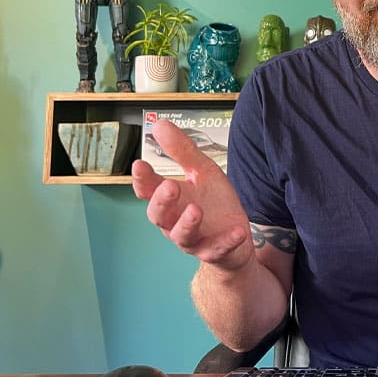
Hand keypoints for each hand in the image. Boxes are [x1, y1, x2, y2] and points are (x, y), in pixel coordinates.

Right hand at [131, 119, 253, 271]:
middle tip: (170, 186)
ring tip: (196, 210)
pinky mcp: (214, 252)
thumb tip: (159, 124)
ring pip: (183, 236)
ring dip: (188, 223)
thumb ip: (182, 151)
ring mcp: (194, 240)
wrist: (235, 238)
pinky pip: (218, 249)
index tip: (140, 165)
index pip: (148, 190)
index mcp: (170, 200)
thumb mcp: (202, 172)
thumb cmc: (212, 203)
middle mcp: (175, 222)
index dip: (142, 179)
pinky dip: (227, 241)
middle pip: (159, 215)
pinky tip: (238, 231)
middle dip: (162, 201)